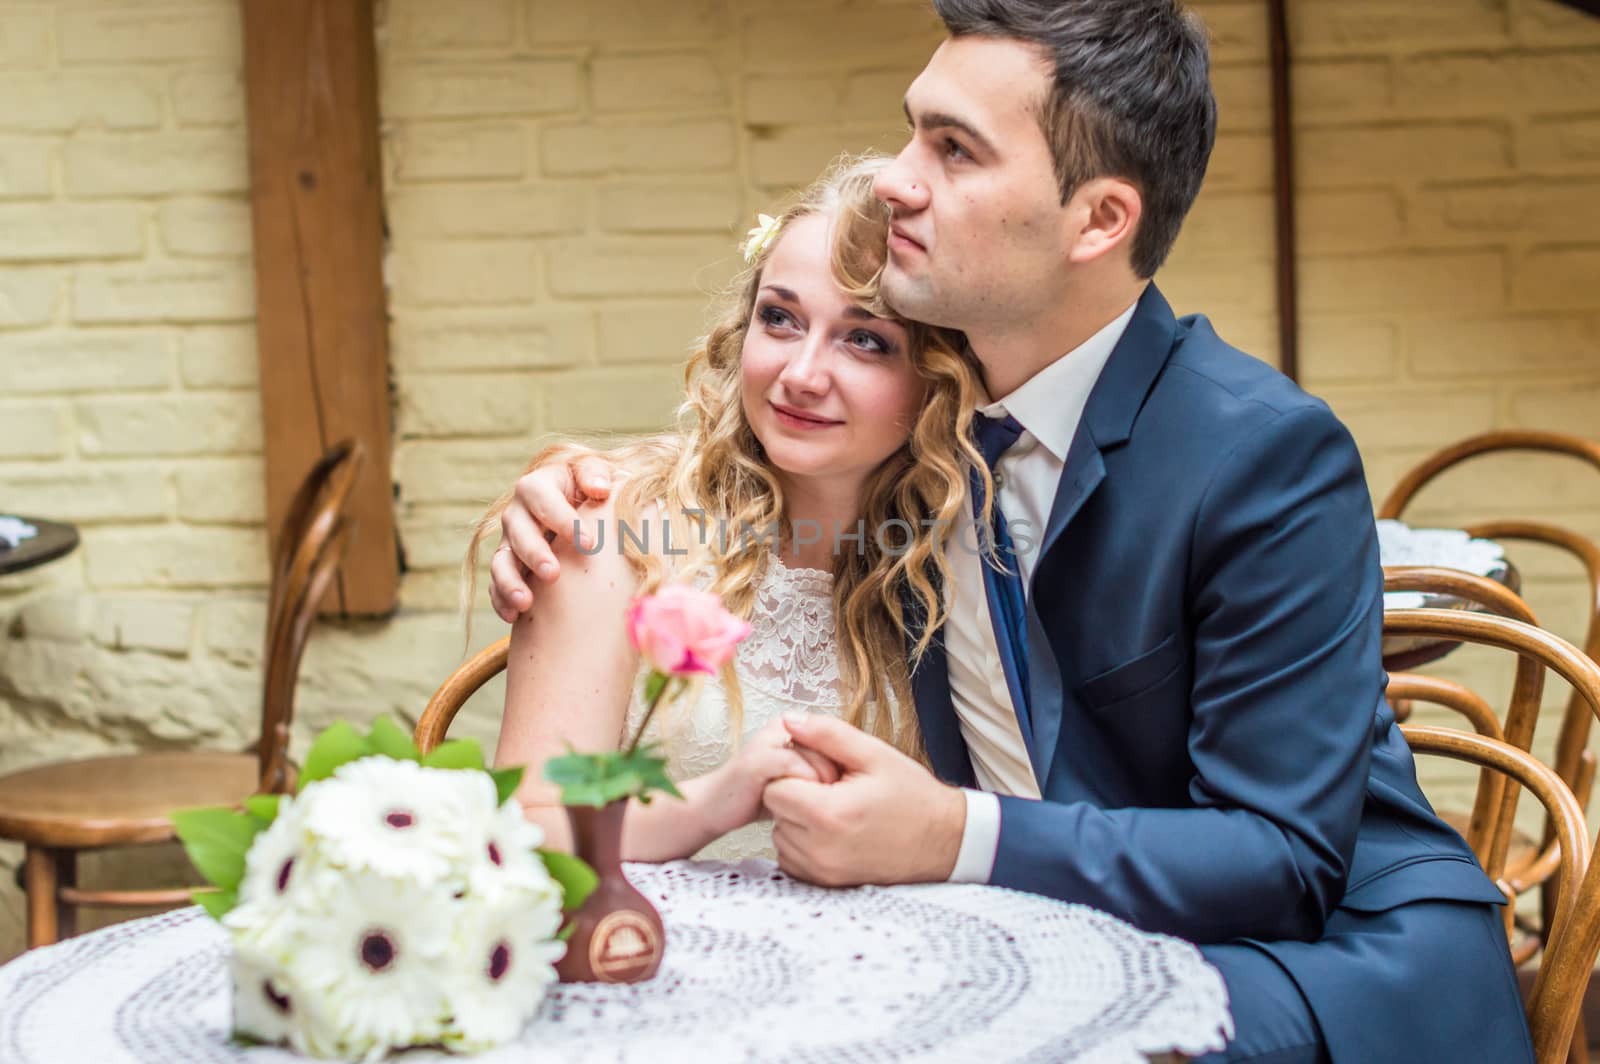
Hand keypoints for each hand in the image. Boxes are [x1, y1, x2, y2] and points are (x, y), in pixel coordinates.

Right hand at [490, 451, 617, 621]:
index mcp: (538, 486)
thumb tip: (599, 489)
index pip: (542, 496)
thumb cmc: (592, 489)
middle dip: (534, 554)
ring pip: (501, 561)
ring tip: (525, 603)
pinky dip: (501, 600)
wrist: (582, 510)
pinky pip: (496, 585)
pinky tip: (514, 617)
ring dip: (510, 582)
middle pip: (518, 531)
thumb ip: (595, 474)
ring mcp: (510, 542)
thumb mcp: (595, 473)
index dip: (562, 519)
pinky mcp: (508, 567)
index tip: (588, 543)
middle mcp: (518, 513)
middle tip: (553, 575)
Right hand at [700, 720, 841, 838]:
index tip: (843, 793)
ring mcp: (769, 740)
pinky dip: (807, 791)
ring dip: (824, 788)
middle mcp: (782, 726)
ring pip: (819, 759)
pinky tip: (801, 808)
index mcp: (794, 726)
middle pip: (834, 748)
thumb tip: (863, 778)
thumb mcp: (798, 780)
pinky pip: (797, 769)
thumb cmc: (761, 797)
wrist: (715, 807)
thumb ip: (823, 770)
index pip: (839, 739)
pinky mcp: (758, 760)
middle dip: (838, 779)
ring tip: (814, 807)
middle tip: (830, 802)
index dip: (847, 768)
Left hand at [764, 713, 965, 886]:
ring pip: (780, 835)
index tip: (821, 772)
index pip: (774, 787)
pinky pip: (791, 857)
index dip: (793, 772)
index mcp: (830, 814)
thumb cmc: (913, 797)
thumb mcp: (874, 754)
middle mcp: (820, 849)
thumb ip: (827, 734)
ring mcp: (822, 871)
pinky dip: (803, 843)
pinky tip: (832, 831)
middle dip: (795, 794)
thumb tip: (788, 721)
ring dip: (797, 820)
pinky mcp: (825, 883)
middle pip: (775, 811)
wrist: (944, 842)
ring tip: (834, 810)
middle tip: (831, 788)